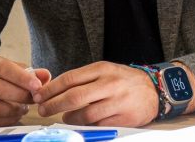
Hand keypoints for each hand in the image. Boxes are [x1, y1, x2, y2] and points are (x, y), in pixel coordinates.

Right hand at [0, 54, 50, 127]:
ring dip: (14, 110)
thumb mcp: (12, 69)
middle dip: (21, 96)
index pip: (4, 68)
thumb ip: (31, 72)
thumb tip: (46, 75)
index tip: (38, 86)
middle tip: (34, 99)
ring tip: (24, 108)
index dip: (23, 78)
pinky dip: (6, 120)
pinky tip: (14, 115)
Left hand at [34, 61, 157, 126]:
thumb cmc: (125, 81)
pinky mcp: (124, 118)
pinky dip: (87, 126)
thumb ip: (83, 79)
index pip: (70, 78)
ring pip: (85, 114)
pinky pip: (99, 125)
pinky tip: (83, 123)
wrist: (155, 90)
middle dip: (53, 105)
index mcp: (103, 69)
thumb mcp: (106, 71)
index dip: (51, 89)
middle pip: (74, 97)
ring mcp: (118, 101)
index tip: (39, 96)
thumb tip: (53, 91)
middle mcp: (110, 84)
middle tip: (43, 110)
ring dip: (70, 118)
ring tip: (65, 117)